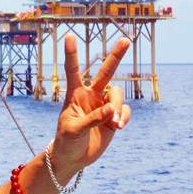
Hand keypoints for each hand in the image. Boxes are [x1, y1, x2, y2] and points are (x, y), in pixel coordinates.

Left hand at [51, 33, 130, 173]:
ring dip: (118, 107)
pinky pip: (124, 111)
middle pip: (106, 72)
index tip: (68, 35)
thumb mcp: (73, 129)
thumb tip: (112, 109)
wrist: (73, 157)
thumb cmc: (66, 140)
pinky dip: (124, 117)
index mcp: (75, 94)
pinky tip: (118, 126)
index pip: (73, 70)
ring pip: (117, 94)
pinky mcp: (114, 118)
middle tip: (126, 40)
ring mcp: (104, 106)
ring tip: (114, 124)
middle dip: (116, 56)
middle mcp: (91, 95)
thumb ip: (92, 119)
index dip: (71, 53)